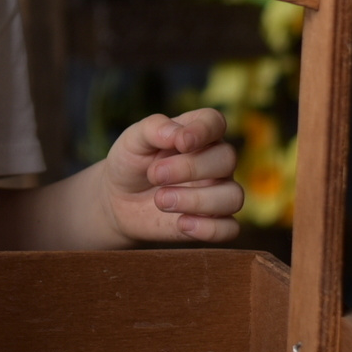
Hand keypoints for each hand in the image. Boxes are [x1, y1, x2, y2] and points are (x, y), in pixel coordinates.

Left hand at [99, 107, 242, 242]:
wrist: (118, 200)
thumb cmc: (131, 163)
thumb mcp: (132, 140)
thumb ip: (153, 129)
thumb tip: (178, 133)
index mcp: (198, 134)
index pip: (215, 122)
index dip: (204, 130)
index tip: (181, 143)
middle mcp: (215, 162)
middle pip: (227, 159)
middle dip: (191, 168)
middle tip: (155, 175)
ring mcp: (218, 192)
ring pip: (233, 196)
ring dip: (197, 200)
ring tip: (160, 200)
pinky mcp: (213, 222)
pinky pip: (229, 229)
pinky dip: (208, 228)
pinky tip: (181, 223)